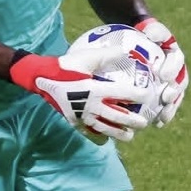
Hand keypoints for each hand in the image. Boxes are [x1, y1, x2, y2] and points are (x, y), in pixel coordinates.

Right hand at [9, 51, 150, 142]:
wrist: (41, 79)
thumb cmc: (65, 66)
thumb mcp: (85, 57)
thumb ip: (107, 54)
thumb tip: (127, 50)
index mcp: (96, 89)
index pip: (124, 94)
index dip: (139, 96)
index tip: (149, 96)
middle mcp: (91, 106)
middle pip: (119, 117)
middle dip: (134, 121)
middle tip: (145, 122)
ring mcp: (83, 117)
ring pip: (106, 129)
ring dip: (120, 134)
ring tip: (130, 135)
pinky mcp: (75, 122)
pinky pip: (89, 134)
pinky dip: (99, 138)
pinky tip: (106, 140)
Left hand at [135, 17, 188, 126]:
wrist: (139, 42)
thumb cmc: (143, 34)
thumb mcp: (149, 28)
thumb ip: (154, 31)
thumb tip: (151, 34)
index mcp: (175, 55)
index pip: (177, 61)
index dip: (173, 69)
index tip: (163, 76)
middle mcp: (176, 70)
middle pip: (180, 83)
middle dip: (175, 93)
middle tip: (165, 99)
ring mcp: (171, 83)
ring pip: (174, 98)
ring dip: (171, 108)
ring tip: (163, 118)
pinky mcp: (163, 93)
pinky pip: (165, 106)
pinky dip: (162, 115)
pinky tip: (155, 124)